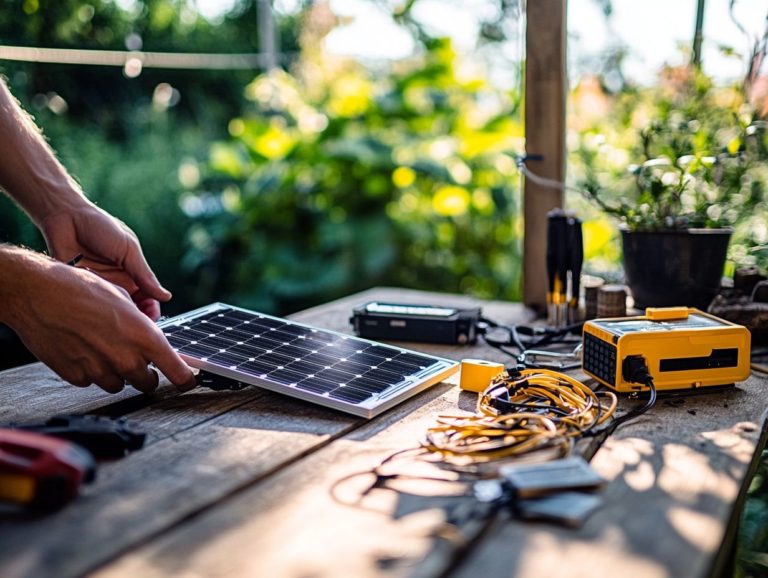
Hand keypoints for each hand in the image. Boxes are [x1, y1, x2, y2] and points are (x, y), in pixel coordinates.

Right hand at [2, 252, 196, 393]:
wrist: (37, 293)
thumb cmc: (80, 289)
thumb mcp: (123, 299)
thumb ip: (141, 325)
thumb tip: (150, 337)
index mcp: (144, 337)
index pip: (176, 371)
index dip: (184, 380)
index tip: (187, 382)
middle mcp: (125, 358)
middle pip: (147, 383)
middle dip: (145, 373)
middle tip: (135, 357)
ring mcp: (100, 370)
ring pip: (119, 384)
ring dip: (116, 372)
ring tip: (102, 346)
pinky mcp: (76, 376)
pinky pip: (92, 381)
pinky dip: (91, 370)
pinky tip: (82, 349)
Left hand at [40, 203, 169, 320]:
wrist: (65, 217)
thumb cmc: (100, 227)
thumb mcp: (128, 250)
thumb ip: (144, 275)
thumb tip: (165, 296)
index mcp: (133, 274)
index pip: (148, 300)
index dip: (151, 311)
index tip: (150, 318)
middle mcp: (117, 283)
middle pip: (131, 309)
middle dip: (135, 318)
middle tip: (133, 322)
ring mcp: (98, 287)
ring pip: (112, 309)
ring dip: (116, 314)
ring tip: (117, 314)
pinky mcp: (80, 288)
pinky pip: (90, 304)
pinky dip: (95, 309)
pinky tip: (98, 306)